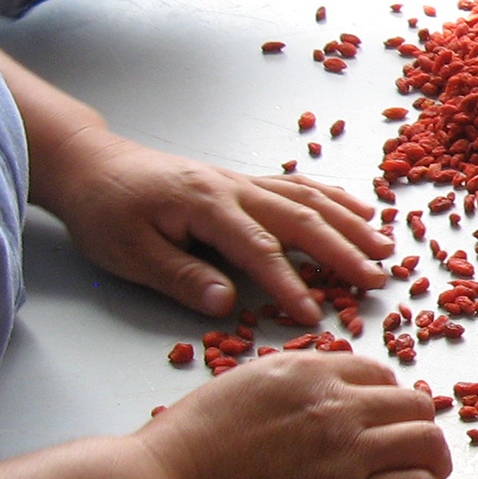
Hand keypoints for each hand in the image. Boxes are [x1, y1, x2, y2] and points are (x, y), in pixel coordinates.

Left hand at [32, 128, 389, 321]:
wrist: (93, 164)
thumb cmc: (106, 212)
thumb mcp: (129, 253)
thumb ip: (180, 277)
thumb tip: (225, 304)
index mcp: (205, 206)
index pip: (257, 250)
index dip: (288, 284)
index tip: (314, 314)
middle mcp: (234, 188)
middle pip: (300, 219)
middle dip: (343, 251)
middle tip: (377, 280)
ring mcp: (243, 180)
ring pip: (309, 198)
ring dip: (351, 223)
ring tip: (384, 248)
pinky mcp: (245, 180)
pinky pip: (300, 186)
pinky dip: (335, 198)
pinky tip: (360, 210)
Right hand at [137, 354, 448, 478]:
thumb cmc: (187, 444)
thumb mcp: (245, 385)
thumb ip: (293, 385)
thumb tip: (322, 396)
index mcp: (310, 370)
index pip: (379, 376)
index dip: (387, 403)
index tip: (382, 426)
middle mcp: (336, 403)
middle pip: (414, 405)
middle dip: (417, 430)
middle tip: (412, 456)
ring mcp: (346, 450)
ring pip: (428, 444)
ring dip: (433, 463)